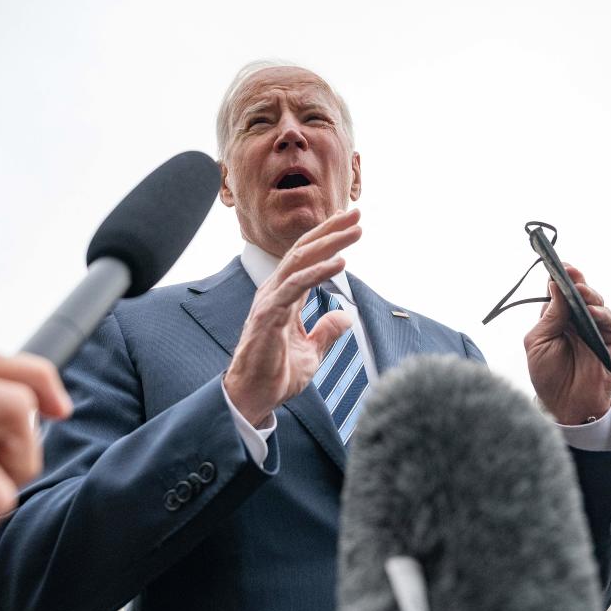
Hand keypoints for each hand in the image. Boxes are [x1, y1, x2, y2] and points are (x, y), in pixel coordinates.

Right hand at [224, 209, 361, 426]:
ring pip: (299, 261)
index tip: (351, 223)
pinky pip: (296, 286)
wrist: (254, 398)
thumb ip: (326, 331)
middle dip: (331, 230)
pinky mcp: (268, 315)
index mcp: (284, 296)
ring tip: (354, 231)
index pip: (306, 258)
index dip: (328, 239)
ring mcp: (270, 301)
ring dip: (328, 244)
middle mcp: (274, 292)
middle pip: (303, 251)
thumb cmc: (277, 374)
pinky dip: (318, 272)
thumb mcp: (312, 352)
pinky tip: (340, 262)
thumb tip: (345, 316)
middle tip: (356, 213)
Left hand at [524, 264, 610, 423]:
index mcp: (556, 319)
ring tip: (579, 290)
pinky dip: (602, 314)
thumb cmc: (548, 375)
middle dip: (575, 281)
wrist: (566, 405)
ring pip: (596, 303)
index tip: (555, 266)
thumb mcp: (538, 344)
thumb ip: (548, 317)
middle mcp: (577, 320)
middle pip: (579, 294)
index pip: (558, 293)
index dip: (558, 279)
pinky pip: (609, 322)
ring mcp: (596, 329)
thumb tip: (554, 288)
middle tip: (570, 271)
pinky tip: (593, 312)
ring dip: (589, 295)